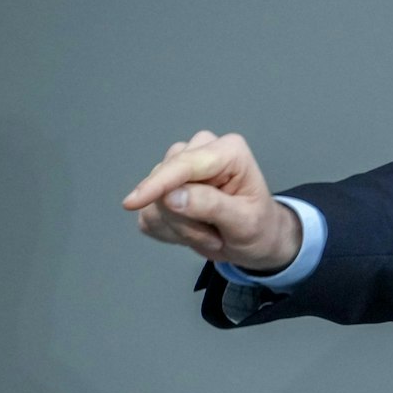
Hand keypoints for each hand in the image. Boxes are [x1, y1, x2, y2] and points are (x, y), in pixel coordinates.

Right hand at [122, 130, 300, 271]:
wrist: (257, 240)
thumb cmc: (259, 227)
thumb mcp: (245, 221)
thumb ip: (211, 206)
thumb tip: (171, 195)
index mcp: (227, 151)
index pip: (183, 164)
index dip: (157, 184)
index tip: (133, 203)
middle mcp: (199, 152)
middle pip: (165, 185)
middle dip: (184, 220)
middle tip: (214, 236)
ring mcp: (178, 170)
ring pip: (154, 204)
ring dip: (179, 229)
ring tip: (209, 234)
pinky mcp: (163, 191)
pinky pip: (149, 216)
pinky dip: (169, 233)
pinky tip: (192, 232)